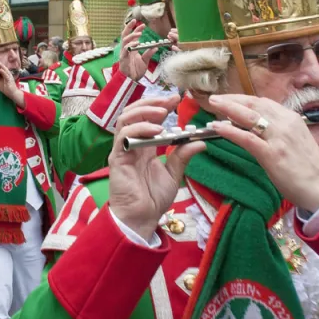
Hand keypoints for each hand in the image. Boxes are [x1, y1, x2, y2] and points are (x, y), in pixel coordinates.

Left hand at [0, 62, 24, 107]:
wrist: (12, 93)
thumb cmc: (7, 88)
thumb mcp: (0, 83)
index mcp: (5, 75)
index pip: (1, 69)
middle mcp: (8, 74)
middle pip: (3, 68)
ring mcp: (9, 77)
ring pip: (5, 70)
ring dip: (1, 67)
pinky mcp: (9, 80)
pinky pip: (6, 75)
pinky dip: (3, 72)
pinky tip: (0, 70)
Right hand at [108, 95, 204, 240]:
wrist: (142, 219)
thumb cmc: (153, 199)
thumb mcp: (174, 174)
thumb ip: (183, 156)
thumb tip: (200, 142)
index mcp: (144, 146)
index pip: (148, 118)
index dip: (161, 106)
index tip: (177, 99)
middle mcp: (132, 144)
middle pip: (134, 113)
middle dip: (152, 103)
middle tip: (171, 100)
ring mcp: (123, 150)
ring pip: (125, 119)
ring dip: (144, 111)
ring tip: (162, 111)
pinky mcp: (117, 158)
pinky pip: (124, 136)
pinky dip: (139, 129)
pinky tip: (156, 131)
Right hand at [118, 20, 155, 81]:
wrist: (132, 81)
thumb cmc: (136, 71)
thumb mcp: (145, 61)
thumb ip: (149, 53)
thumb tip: (155, 47)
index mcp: (131, 49)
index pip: (132, 36)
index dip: (136, 30)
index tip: (143, 25)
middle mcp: (126, 49)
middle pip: (125, 35)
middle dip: (129, 27)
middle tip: (136, 21)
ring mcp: (124, 53)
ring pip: (124, 41)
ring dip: (131, 36)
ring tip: (139, 33)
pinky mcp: (123, 59)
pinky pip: (125, 50)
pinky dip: (130, 45)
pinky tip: (136, 43)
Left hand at [207, 94, 318, 210]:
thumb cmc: (308, 167)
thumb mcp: (294, 141)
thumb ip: (277, 131)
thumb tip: (257, 126)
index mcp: (292, 118)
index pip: (263, 102)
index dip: (243, 99)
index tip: (229, 99)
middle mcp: (285, 123)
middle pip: (254, 104)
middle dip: (232, 99)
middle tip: (214, 98)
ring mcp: (279, 138)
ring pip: (249, 116)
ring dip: (228, 108)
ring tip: (212, 104)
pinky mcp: (272, 154)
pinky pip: (247, 138)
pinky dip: (230, 130)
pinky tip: (217, 127)